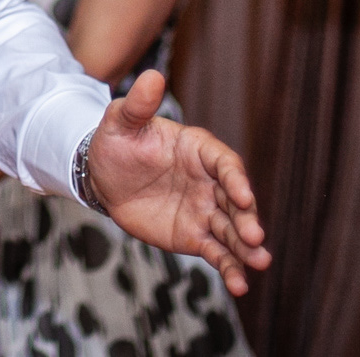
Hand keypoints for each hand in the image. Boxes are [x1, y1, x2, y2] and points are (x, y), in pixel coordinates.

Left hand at [86, 70, 270, 295]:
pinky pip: (216, 252)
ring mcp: (205, 210)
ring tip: (258, 263)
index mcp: (199, 150)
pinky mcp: (194, 236)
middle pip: (236, 201)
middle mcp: (209, 182)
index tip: (243, 195)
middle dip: (247, 218)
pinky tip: (239, 284)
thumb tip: (151, 75)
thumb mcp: (120, 122)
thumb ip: (137, 104)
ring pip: (231, 230)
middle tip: (255, 237)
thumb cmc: (115, 143)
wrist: (101, 176)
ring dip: (246, 248)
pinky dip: (229, 268)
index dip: (236, 179)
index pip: (225, 164)